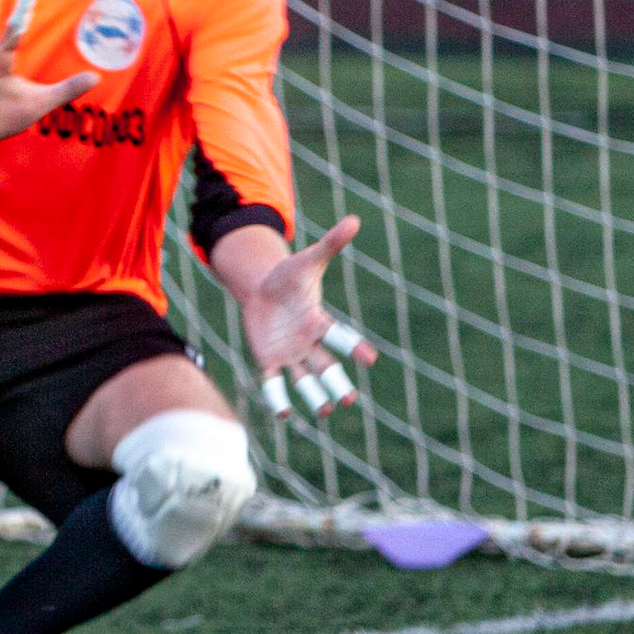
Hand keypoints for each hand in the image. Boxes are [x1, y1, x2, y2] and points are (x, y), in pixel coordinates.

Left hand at [239, 214, 375, 420]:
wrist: (263, 291)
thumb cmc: (289, 277)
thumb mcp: (308, 261)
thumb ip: (330, 245)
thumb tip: (354, 219)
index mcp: (319, 321)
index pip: (340, 336)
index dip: (354, 347)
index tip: (370, 359)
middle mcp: (307, 343)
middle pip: (326, 367)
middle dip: (337, 383)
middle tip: (349, 400)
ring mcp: (289, 354)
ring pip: (303, 379)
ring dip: (312, 395)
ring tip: (324, 410)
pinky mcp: (268, 360)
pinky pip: (274, 382)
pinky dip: (278, 397)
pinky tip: (283, 414)